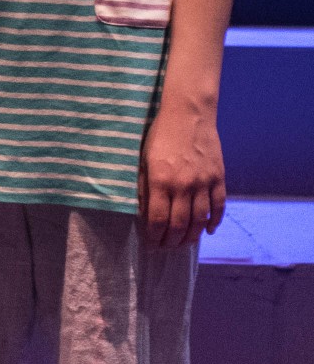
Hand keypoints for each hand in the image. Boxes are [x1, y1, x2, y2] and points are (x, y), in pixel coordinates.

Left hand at [141, 97, 225, 247]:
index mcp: (161, 181)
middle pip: (179, 224)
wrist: (188, 115)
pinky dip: (214, 222)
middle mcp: (184, 185)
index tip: (151, 245)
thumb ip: (145, 187)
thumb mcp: (143, 160)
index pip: (158, 219)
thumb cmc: (160, 136)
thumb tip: (145, 213)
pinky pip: (219, 206)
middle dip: (171, 241)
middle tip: (166, 248)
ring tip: (183, 243)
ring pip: (200, 220)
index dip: (154, 236)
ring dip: (191, 236)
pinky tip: (208, 231)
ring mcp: (204, 183)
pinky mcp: (219, 178)